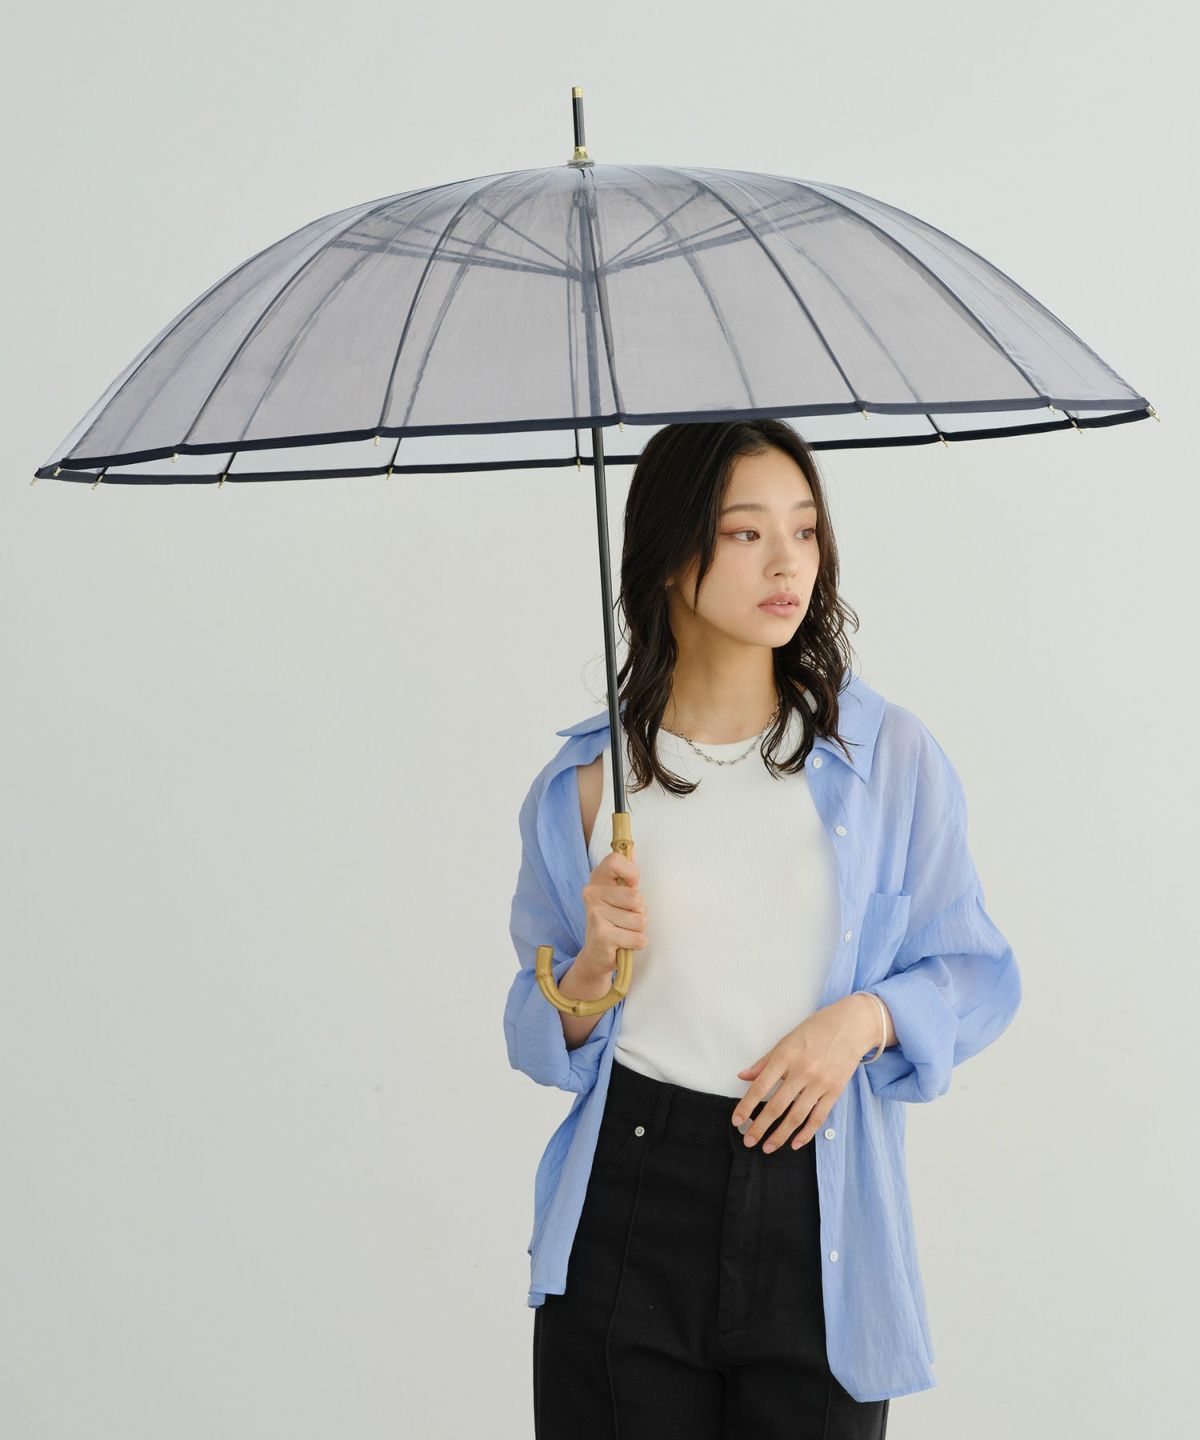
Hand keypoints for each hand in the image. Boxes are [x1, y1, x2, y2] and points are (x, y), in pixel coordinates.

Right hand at [577, 843, 648, 978]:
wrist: (597, 953)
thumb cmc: (613, 919)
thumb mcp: (618, 893)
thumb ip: (626, 873)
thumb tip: (632, 849)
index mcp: (598, 878)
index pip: (616, 861)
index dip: (632, 873)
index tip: (632, 885)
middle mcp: (592, 893)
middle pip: (636, 897)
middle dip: (640, 911)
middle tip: (627, 918)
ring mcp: (595, 914)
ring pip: (640, 919)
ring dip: (638, 929)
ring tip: (624, 931)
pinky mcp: (601, 935)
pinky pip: (638, 938)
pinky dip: (637, 943)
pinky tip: (623, 943)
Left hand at [731, 996, 874, 1152]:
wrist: (851, 1025)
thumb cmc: (815, 1030)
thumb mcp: (786, 1041)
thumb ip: (764, 1062)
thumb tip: (743, 1077)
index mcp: (785, 1057)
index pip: (760, 1087)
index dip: (746, 1106)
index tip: (736, 1121)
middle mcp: (801, 1071)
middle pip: (776, 1106)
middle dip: (760, 1127)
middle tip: (749, 1140)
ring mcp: (819, 1083)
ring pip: (796, 1116)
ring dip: (780, 1135)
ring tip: (767, 1147)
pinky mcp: (835, 1091)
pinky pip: (818, 1117)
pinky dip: (806, 1133)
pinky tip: (795, 1143)